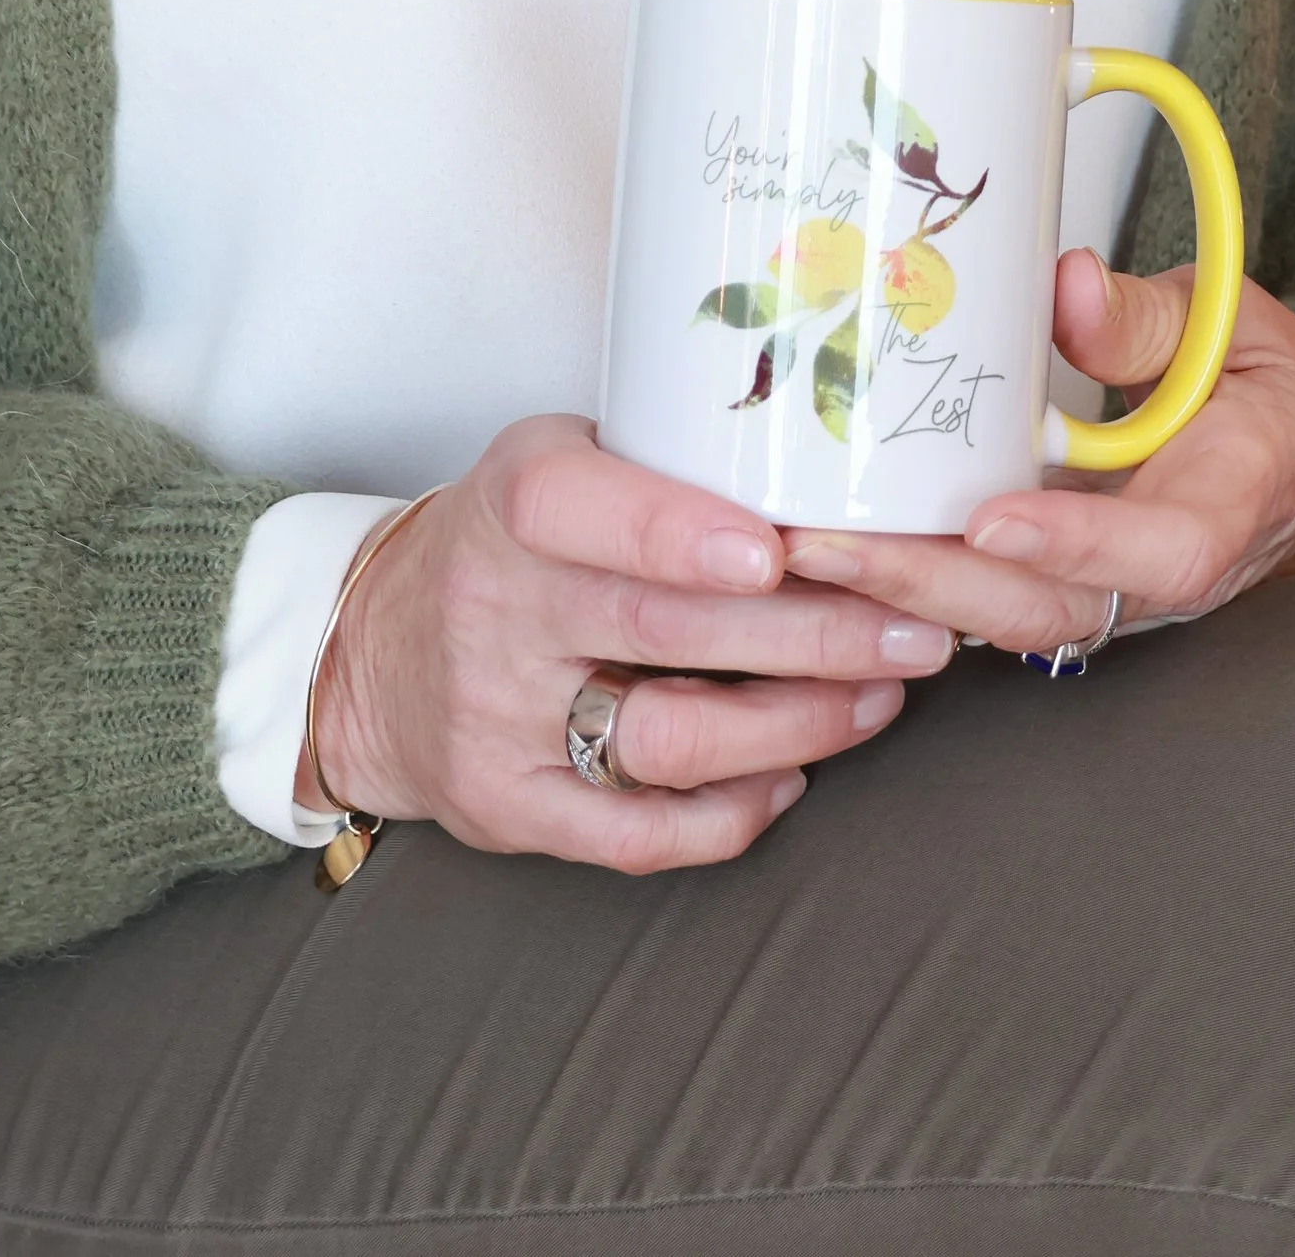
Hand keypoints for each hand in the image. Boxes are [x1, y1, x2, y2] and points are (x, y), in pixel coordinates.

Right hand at [310, 413, 958, 871]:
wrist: (379, 647)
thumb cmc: (513, 540)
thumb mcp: (561, 460)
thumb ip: (669, 464)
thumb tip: (841, 470)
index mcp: (513, 500)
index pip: (581, 508)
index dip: (679, 533)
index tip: (777, 548)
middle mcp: (495, 608)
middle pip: (663, 633)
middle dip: (811, 637)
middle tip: (914, 630)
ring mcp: (497, 718)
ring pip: (666, 741)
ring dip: (796, 726)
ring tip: (880, 697)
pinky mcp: (508, 807)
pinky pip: (636, 834)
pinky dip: (731, 813)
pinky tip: (792, 777)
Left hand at [782, 257, 1294, 655]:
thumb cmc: (1269, 396)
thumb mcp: (1235, 327)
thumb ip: (1149, 317)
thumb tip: (1065, 284)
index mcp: (1227, 501)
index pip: (1161, 549)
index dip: (1075, 545)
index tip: (990, 523)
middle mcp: (1159, 573)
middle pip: (1050, 612)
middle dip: (933, 587)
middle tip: (827, 547)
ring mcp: (1106, 591)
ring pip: (1005, 623)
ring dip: (900, 598)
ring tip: (794, 557)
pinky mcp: (1060, 586)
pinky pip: (985, 605)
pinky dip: (906, 593)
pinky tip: (821, 564)